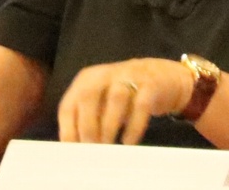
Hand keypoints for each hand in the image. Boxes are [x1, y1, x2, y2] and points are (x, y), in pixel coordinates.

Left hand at [58, 58, 193, 144]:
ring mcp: (128, 77)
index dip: (68, 130)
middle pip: (88, 96)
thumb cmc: (124, 96)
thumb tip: (76, 151)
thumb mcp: (102, 102)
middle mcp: (104, 74)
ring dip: (109, 126)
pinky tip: (128, 143)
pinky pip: (141, 105)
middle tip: (91, 150)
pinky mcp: (150, 85)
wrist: (160, 75)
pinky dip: (133, 126)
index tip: (71, 153)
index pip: (69, 105)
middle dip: (87, 126)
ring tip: (108, 149)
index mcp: (87, 80)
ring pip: (115, 98)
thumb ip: (88, 120)